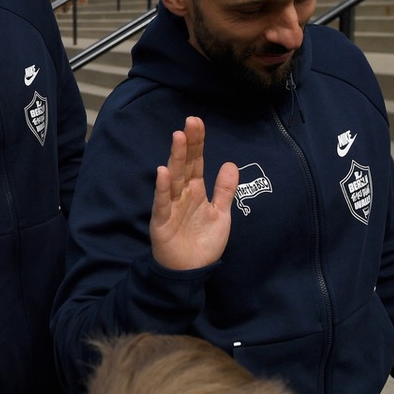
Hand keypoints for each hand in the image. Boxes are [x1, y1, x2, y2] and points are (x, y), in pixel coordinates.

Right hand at [150, 116, 238, 270]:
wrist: (190, 272)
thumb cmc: (202, 243)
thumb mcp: (221, 214)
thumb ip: (225, 190)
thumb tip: (231, 163)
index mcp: (196, 191)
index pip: (196, 162)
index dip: (197, 143)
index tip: (198, 122)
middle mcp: (182, 194)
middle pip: (185, 165)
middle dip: (187, 144)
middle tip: (190, 121)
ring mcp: (170, 207)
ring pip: (174, 178)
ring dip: (175, 158)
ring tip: (178, 137)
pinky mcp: (162, 222)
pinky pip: (162, 203)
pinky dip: (163, 188)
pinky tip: (163, 172)